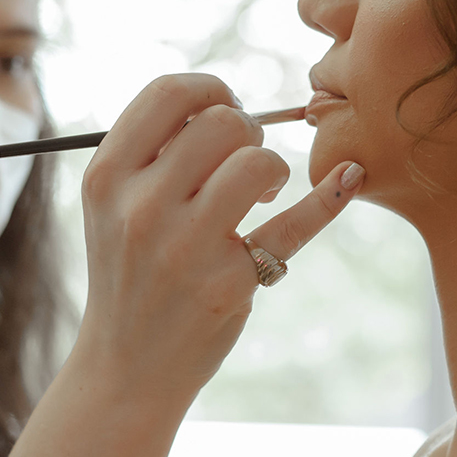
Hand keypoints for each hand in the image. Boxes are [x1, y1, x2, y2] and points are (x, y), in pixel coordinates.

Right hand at [74, 73, 363, 402]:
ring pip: (256, 164)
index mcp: (106, 176)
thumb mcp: (113, 207)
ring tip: (265, 194)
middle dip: (248, 133)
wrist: (127, 367)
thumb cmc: (131, 272)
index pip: (169, 94)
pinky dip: (330, 197)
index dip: (211, 89)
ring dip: (274, 168)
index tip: (225, 111)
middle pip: (222, 123)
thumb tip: (224, 101)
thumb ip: (153, 151)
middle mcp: (140, 208)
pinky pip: (295, 225)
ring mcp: (185, 248)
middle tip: (244, 164)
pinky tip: (349, 177)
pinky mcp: (229, 283)